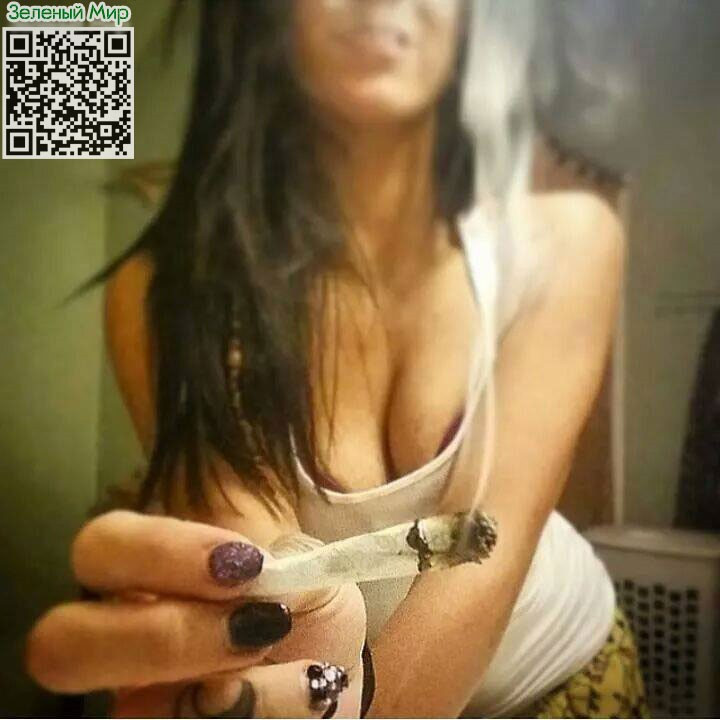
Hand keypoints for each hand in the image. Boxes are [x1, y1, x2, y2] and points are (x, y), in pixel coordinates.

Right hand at [26, 511, 366, 717]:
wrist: (334, 671)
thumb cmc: (308, 610)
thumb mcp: (302, 571)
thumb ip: (271, 569)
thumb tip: (248, 599)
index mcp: (150, 577)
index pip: (102, 546)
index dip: (161, 551)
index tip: (243, 564)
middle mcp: (122, 643)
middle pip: (63, 644)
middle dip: (165, 638)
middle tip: (251, 630)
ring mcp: (137, 704)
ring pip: (135, 714)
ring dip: (237, 695)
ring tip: (304, 673)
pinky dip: (264, 716)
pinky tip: (304, 697)